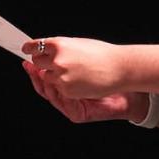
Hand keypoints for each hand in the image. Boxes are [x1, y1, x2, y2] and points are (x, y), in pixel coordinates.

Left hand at [21, 35, 130, 98]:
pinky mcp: (66, 90)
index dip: (30, 48)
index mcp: (59, 44)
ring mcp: (60, 76)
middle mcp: (57, 60)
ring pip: (47, 77)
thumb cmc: (103, 55)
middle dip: (42, 63)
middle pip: (37, 62)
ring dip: (54, 75)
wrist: (119, 69)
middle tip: (52, 62)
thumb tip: (47, 49)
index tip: (26, 49)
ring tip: (72, 71)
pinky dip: (64, 85)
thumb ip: (61, 48)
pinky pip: (58, 88)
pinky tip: (77, 80)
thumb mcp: (78, 44)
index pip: (35, 46)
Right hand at [22, 59, 145, 123]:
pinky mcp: (77, 114)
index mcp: (67, 85)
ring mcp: (72, 106)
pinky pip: (62, 104)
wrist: (131, 90)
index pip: (45, 77)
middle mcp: (67, 97)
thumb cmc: (111, 74)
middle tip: (30, 64)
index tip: (27, 54)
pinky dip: (56, 93)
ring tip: (39, 71)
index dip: (35, 67)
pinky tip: (54, 81)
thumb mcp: (85, 61)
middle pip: (43, 87)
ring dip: (43, 83)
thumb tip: (50, 44)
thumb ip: (68, 57)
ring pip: (50, 96)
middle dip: (35, 75)